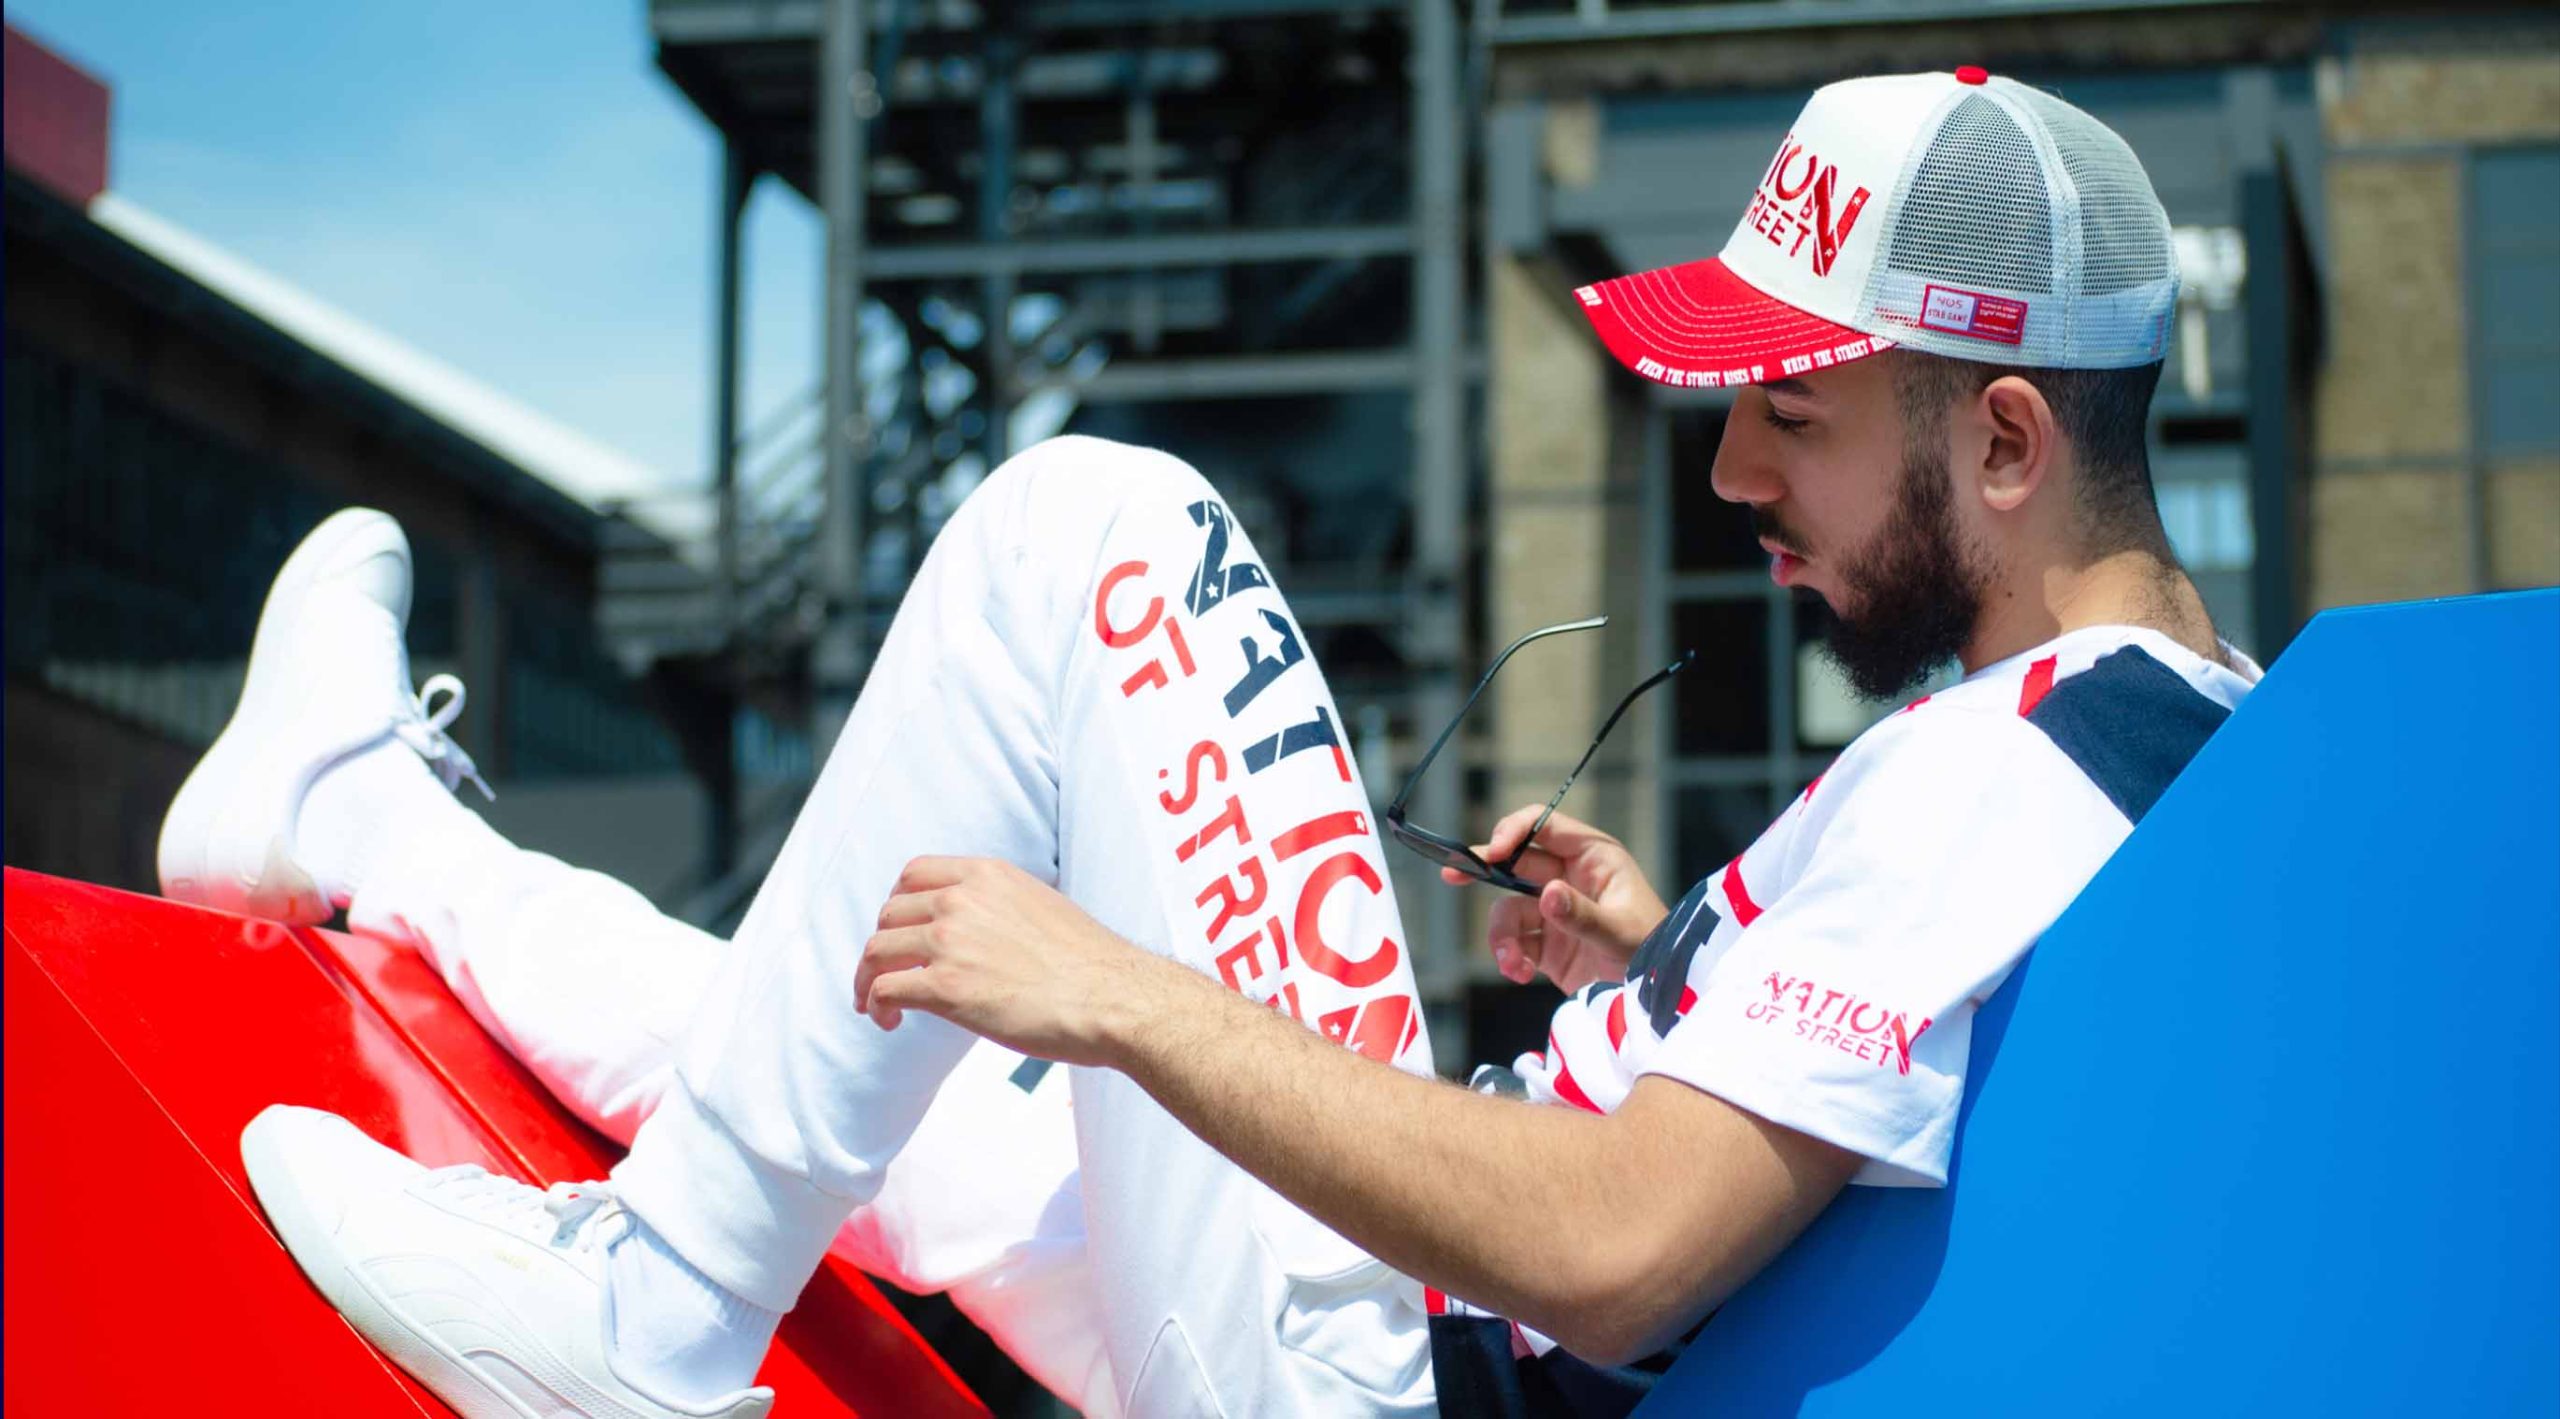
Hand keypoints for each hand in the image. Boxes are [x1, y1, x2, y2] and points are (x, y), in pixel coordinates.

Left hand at [855, 856, 1170, 1067]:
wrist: (1114, 998)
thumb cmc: (1092, 966)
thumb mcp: (1044, 907)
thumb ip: (1004, 908)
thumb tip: (988, 931)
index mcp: (988, 876)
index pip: (914, 873)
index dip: (898, 904)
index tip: (901, 930)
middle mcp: (962, 900)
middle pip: (889, 914)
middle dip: (882, 946)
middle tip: (887, 973)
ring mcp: (950, 942)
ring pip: (876, 951)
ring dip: (868, 979)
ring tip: (875, 1003)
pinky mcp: (945, 987)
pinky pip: (884, 988)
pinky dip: (876, 1004)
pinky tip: (889, 1020)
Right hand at [1442, 807, 1668, 994]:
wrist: (1659, 999)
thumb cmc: (1654, 952)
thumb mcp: (1621, 933)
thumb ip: (1582, 915)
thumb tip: (1547, 895)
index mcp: (1593, 858)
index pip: (1544, 826)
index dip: (1514, 831)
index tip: (1494, 852)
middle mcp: (1569, 878)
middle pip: (1515, 862)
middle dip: (1485, 870)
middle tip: (1453, 873)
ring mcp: (1555, 911)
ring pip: (1508, 908)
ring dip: (1502, 935)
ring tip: (1513, 964)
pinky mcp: (1547, 945)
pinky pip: (1513, 942)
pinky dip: (1510, 958)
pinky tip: (1521, 975)